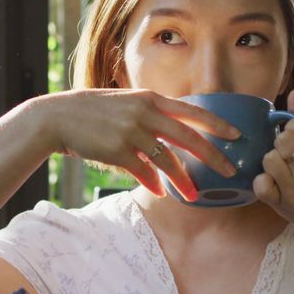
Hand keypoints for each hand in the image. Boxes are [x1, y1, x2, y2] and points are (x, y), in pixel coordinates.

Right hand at [38, 89, 239, 200]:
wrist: (57, 117)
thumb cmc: (92, 110)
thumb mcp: (126, 101)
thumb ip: (150, 112)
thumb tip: (172, 130)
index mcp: (150, 98)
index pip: (192, 111)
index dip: (216, 123)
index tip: (236, 134)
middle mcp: (144, 112)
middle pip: (188, 137)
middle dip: (212, 156)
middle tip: (229, 171)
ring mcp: (131, 131)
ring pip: (167, 159)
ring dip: (183, 180)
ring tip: (194, 195)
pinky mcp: (117, 150)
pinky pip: (143, 172)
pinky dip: (154, 183)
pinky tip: (160, 191)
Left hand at [252, 89, 293, 230]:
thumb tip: (293, 92)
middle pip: (283, 140)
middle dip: (281, 142)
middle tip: (288, 153)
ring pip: (269, 158)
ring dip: (271, 161)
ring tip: (282, 168)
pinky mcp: (280, 205)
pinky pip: (260, 183)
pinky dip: (262, 181)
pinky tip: (272, 183)